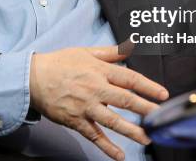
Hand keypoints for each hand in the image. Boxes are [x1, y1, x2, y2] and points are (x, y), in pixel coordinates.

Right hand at [29, 46, 168, 160]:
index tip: (163, 95)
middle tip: (161, 118)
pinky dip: (106, 146)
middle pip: (125, 100)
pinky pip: (93, 135)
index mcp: (99, 70)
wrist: (32, 77)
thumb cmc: (60, 63)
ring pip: (112, 120)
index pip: (129, 78)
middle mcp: (95, 88)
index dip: (148, 87)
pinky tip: (119, 155)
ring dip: (131, 131)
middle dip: (146, 110)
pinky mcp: (75, 120)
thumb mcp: (85, 52)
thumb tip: (130, 45)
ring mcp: (85, 106)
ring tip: (147, 138)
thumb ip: (110, 52)